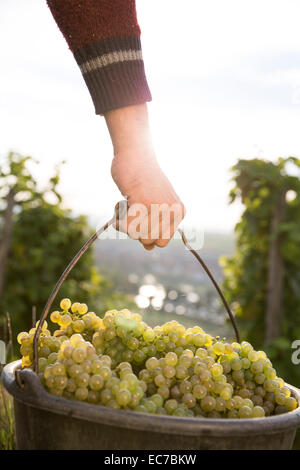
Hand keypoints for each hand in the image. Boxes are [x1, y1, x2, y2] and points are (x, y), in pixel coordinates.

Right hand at [105, 104, 184, 249]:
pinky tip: (120, 204)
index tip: (142, 215)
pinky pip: (126, 227)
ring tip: (127, 203)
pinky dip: (118, 220)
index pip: (161, 241)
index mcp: (179, 212)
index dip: (147, 233)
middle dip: (136, 231)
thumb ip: (155, 226)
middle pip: (149, 242)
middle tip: (132, 210)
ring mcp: (157, 208)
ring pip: (136, 235)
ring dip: (125, 223)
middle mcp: (172, 211)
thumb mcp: (156, 204)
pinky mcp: (141, 203)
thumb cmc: (143, 180)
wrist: (135, 155)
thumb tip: (151, 249)